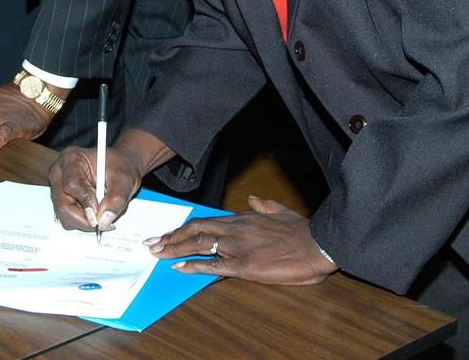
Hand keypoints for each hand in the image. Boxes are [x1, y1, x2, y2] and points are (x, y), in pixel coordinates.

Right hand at [50, 144, 145, 232]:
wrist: (120, 167)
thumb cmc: (120, 166)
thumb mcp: (124, 179)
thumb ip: (116, 199)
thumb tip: (103, 220)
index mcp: (71, 158)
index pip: (71, 184)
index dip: (86, 201)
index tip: (101, 212)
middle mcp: (59, 173)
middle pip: (62, 204)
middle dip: (83, 218)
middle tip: (103, 223)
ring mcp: (58, 187)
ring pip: (63, 215)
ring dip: (83, 220)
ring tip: (101, 211)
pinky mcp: (61, 199)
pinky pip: (67, 218)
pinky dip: (82, 220)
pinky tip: (95, 211)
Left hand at [148, 196, 337, 284]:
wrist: (316, 244)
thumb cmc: (301, 231)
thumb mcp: (280, 211)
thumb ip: (264, 206)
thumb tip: (254, 200)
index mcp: (242, 219)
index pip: (205, 222)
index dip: (184, 228)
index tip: (167, 233)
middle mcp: (235, 230)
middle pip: (194, 230)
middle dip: (170, 237)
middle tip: (151, 243)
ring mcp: (237, 247)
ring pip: (198, 245)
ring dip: (174, 249)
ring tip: (157, 254)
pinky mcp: (244, 265)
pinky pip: (213, 265)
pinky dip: (194, 266)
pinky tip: (179, 267)